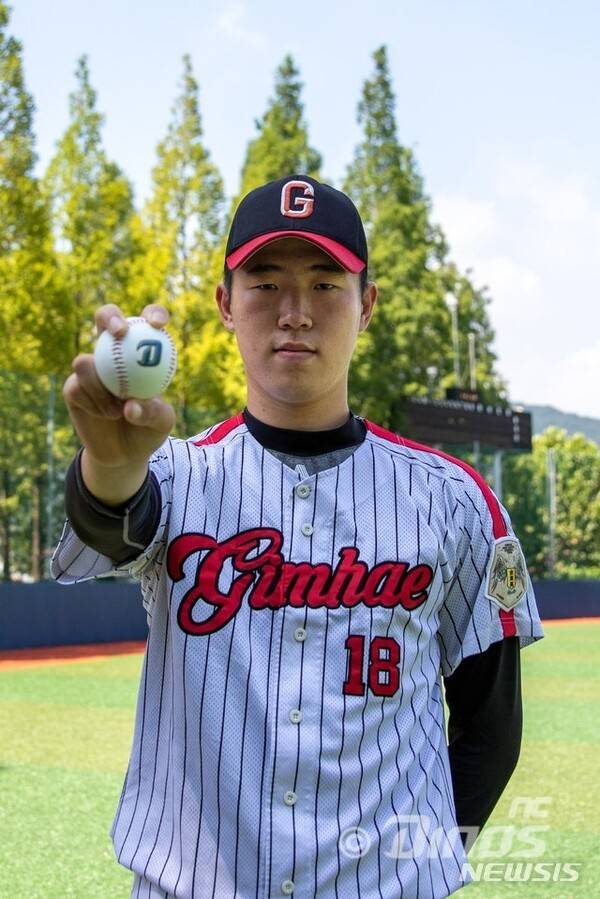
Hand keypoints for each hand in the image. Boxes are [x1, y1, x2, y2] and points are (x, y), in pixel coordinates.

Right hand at [63, 304, 176, 472]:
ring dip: (101, 387)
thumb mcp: (161, 422)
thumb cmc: (149, 429)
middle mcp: (113, 351)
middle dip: (110, 317)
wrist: (124, 452)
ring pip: (84, 361)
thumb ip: (151, 411)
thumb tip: (130, 405)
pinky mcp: (73, 386)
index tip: (158, 325)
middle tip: (119, 333)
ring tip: (118, 410)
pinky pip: (77, 387)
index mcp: (141, 350)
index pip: (147, 320)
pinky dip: (94, 404)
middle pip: (106, 317)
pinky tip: (106, 414)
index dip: (152, 313)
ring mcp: (91, 367)